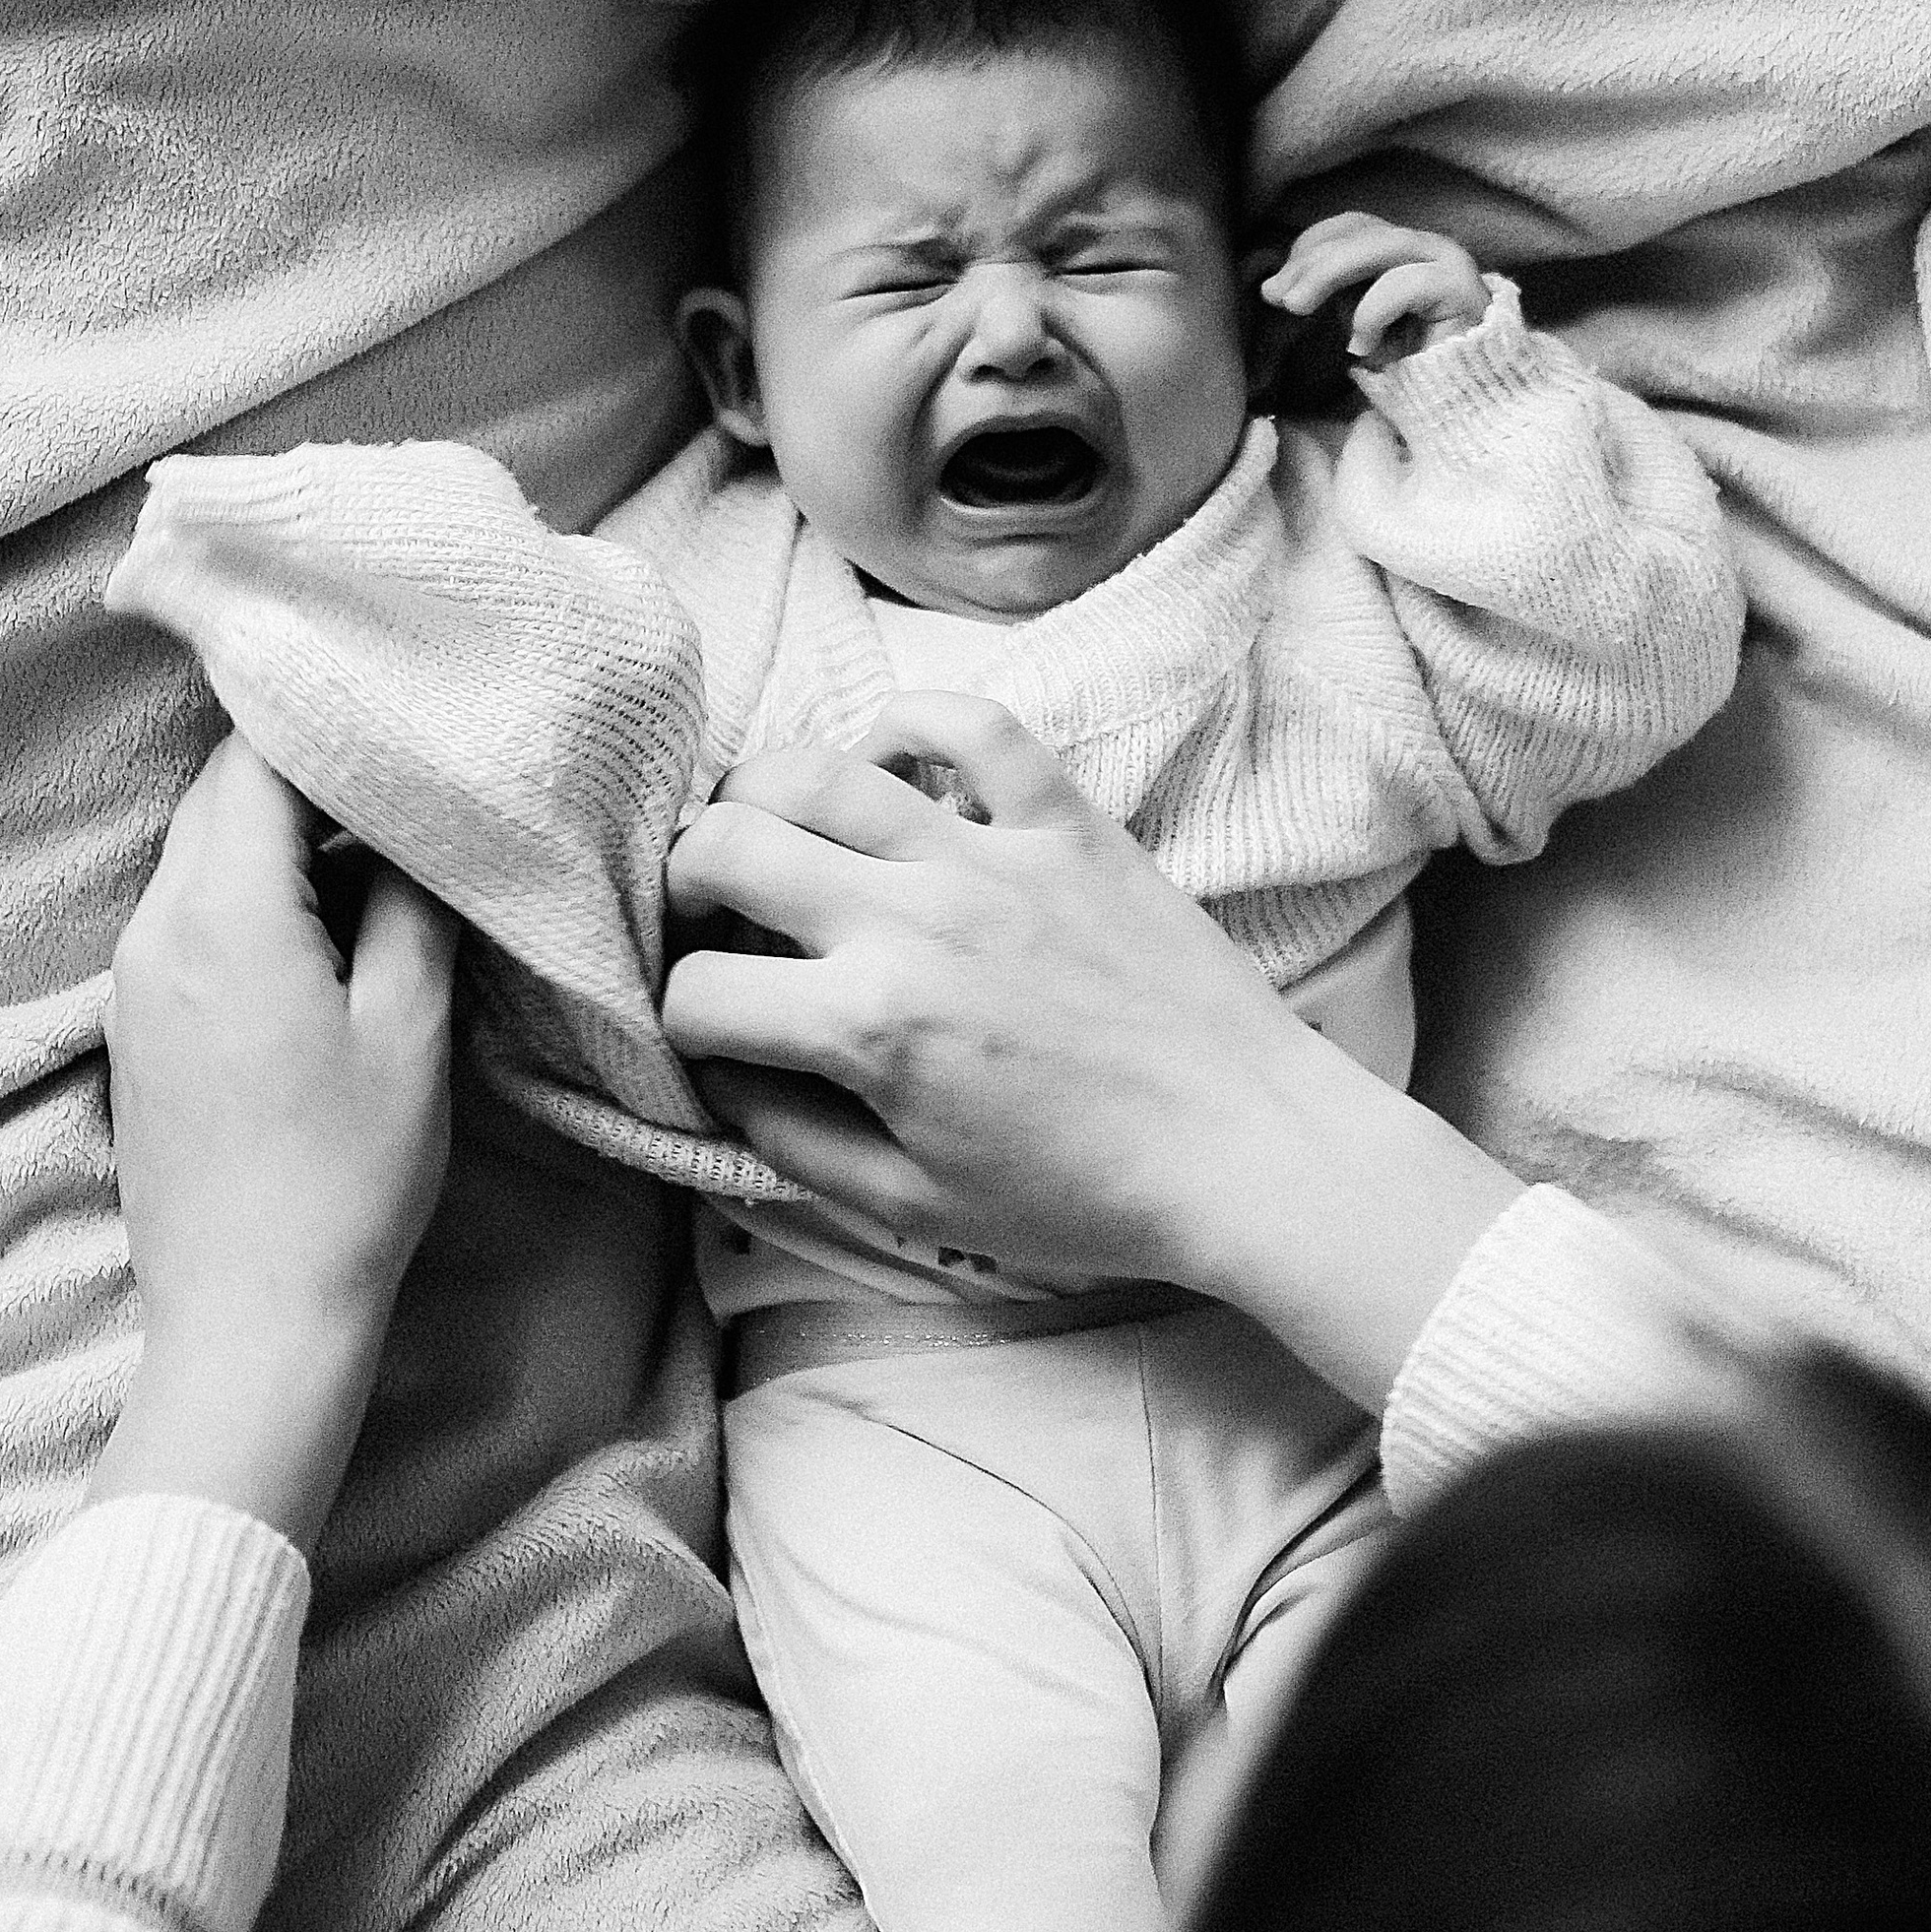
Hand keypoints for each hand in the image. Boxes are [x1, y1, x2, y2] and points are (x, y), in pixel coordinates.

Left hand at [93, 735, 458, 1545]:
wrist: (251, 1316)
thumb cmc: (346, 1181)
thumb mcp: (412, 1030)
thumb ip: (412, 909)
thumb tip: (415, 837)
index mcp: (224, 915)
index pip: (258, 758)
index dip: (332, 725)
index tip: (406, 721)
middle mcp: (156, 930)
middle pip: (221, 799)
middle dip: (309, 776)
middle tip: (407, 785)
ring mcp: (135, 982)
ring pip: (206, 858)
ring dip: (286, 844)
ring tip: (382, 865)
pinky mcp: (139, 1028)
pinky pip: (192, 920)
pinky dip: (256, 901)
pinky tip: (329, 940)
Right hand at [661, 698, 1520, 1412]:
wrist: (1249, 1151)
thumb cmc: (1088, 1196)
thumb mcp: (916, 1208)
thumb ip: (794, 1142)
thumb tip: (722, 1080)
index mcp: (870, 1028)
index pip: (701, 994)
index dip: (682, 1022)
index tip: (713, 1036)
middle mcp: (916, 920)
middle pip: (725, 842)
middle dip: (682, 881)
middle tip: (707, 914)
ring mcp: (992, 857)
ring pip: (820, 767)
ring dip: (761, 797)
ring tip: (769, 837)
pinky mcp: (1066, 824)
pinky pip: (969, 723)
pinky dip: (909, 725)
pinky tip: (888, 769)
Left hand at [1260, 210, 1493, 366]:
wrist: (1459, 409)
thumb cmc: (1408, 371)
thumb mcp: (1359, 325)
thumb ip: (1333, 296)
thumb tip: (1276, 287)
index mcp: (1403, 251)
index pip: (1352, 227)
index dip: (1310, 247)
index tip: (1275, 286)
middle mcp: (1427, 248)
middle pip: (1361, 232)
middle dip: (1311, 262)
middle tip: (1277, 297)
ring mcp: (1447, 263)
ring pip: (1380, 247)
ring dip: (1328, 273)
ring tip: (1297, 307)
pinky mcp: (1461, 289)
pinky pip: (1405, 284)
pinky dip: (1372, 312)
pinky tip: (1360, 347)